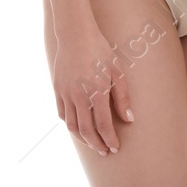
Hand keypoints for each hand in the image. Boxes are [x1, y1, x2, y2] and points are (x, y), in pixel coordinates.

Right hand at [53, 22, 134, 154]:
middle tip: (104, 151)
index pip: (103, 125)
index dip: (109, 139)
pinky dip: (70, 125)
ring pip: (72, 126)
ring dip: (83, 139)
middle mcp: (79, 97)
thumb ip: (123, 97)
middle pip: (86, 130)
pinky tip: (78, 128)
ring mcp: (66, 94)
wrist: (76, 35)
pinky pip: (62, 115)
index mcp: (97, 92)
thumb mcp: (118, 70)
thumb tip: (129, 119)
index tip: (115, 148)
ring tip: (92, 144)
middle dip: (96, 144)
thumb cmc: (101, 51)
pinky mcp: (58, 91)